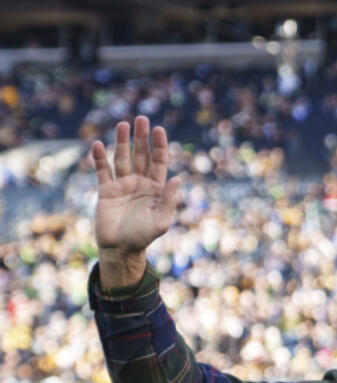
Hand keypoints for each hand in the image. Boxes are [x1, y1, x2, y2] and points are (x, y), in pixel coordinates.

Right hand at [91, 116, 181, 287]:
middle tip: (141, 119)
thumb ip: (169, 200)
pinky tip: (98, 145)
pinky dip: (99, 158)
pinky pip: (102, 171)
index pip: (159, 162)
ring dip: (121, 142)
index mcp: (156, 188)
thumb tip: (178, 178)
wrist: (120, 249)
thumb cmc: (143, 237)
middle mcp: (140, 183)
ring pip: (122, 158)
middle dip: (141, 138)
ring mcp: (122, 185)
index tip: (158, 129)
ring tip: (122, 124)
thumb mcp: (160, 220)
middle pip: (141, 155)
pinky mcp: (106, 190)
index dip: (159, 145)